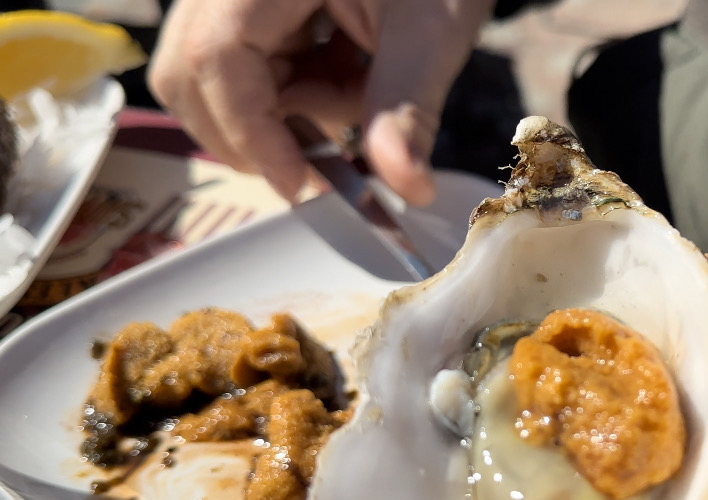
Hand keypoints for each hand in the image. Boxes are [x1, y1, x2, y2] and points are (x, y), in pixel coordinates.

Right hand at [148, 0, 494, 203]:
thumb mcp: (430, 31)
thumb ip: (406, 111)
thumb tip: (407, 189)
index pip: (217, 55)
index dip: (251, 133)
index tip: (301, 185)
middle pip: (192, 72)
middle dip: (260, 129)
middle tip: (330, 152)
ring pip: (218, 79)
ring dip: (291, 108)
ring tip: (359, 82)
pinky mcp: (250, 6)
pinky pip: (249, 66)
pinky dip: (301, 89)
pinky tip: (351, 66)